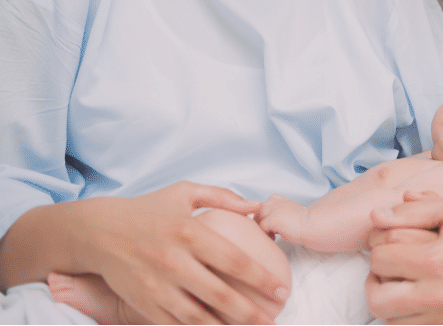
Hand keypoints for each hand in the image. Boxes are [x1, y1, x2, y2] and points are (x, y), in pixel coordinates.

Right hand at [78, 181, 284, 323]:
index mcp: (189, 232)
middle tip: (274, 318)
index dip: (260, 277)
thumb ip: (223, 197)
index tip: (281, 287)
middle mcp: (175, 262)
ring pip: (198, 316)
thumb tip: (256, 205)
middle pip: (219, 293)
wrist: (99, 232)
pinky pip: (175, 324)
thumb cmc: (148, 209)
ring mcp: (158, 286)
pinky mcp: (144, 303)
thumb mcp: (185, 192)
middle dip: (250, 311)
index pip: (233, 259)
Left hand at [255, 194, 305, 242]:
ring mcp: (272, 209)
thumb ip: (278, 213)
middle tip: (269, 233)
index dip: (264, 216)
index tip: (270, 226)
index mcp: (279, 199)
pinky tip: (274, 238)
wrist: (311, 225)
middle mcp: (274, 202)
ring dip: (261, 228)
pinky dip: (265, 234)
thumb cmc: (302, 223)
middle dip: (261, 222)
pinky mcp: (272, 219)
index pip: (262, 205)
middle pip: (257, 211)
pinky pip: (261, 227)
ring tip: (271, 236)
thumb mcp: (288, 213)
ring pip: (257, 219)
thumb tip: (269, 224)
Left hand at [366, 195, 442, 323]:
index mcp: (437, 260)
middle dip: (375, 275)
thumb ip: (415, 208)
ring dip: (385, 296)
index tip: (387, 235)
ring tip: (396, 277)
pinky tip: (410, 293)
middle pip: (377, 297)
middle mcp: (438, 295)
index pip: (381, 258)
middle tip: (386, 260)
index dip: (378, 243)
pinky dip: (401, 313)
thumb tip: (378, 216)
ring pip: (389, 319)